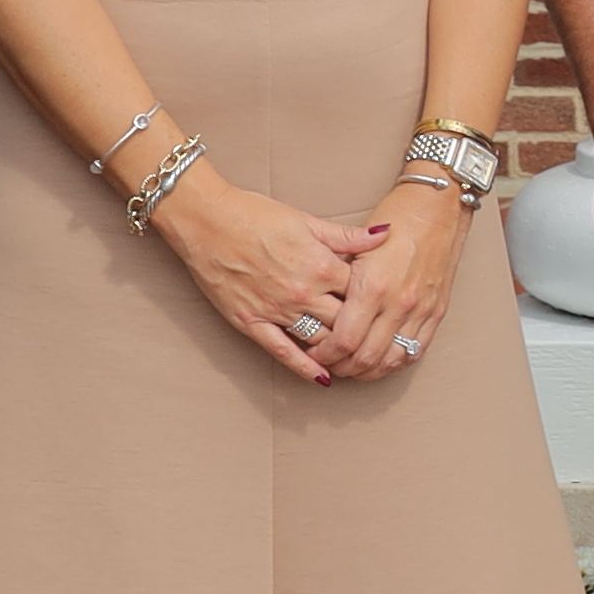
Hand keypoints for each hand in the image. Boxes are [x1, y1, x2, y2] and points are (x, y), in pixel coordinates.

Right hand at [156, 162, 390, 374]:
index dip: (376, 300)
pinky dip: (305, 367)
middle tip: (378, 339)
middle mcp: (303, 293)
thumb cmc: (255, 215)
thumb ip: (347, 235)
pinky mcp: (252, 322)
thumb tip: (386, 232)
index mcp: (321, 265)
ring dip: (339, 352)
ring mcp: (277, 311)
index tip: (385, 307)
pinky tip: (322, 378)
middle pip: (347, 322)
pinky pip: (283, 352)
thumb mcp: (307, 220)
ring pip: (321, 340)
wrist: (207, 220)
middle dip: (364, 331)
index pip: (363, 293)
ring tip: (356, 359)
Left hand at [303, 186, 468, 384]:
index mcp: (373, 286)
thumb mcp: (357, 246)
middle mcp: (398, 303)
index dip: (326, 354)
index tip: (315, 353)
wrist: (438, 208)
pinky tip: (382, 361)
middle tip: (329, 364)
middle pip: (366, 357)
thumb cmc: (395, 219)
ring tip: (353, 366)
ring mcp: (421, 310)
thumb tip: (318, 308)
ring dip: (368, 371)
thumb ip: (339, 280)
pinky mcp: (437, 312)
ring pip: (391, 361)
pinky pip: (415, 351)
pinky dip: (395, 363)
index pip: (345, 340)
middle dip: (342, 367)